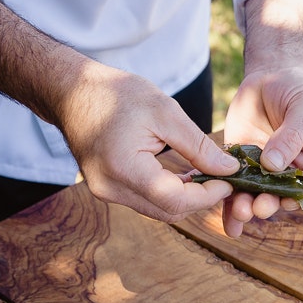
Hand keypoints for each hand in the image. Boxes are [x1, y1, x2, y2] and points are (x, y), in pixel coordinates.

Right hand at [58, 62, 240, 221]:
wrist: (72, 91)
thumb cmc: (116, 94)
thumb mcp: (165, 112)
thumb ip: (198, 146)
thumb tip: (229, 170)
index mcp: (124, 169)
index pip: (175, 200)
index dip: (208, 195)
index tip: (230, 180)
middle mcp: (111, 189)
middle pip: (168, 212)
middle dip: (200, 199)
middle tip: (223, 178)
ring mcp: (106, 193)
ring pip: (158, 210)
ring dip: (185, 197)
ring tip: (206, 174)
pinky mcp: (107, 189)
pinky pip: (145, 201)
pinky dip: (168, 192)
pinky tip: (184, 174)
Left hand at [221, 63, 302, 235]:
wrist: (272, 74)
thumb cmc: (299, 89)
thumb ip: (292, 135)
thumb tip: (274, 165)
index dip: (301, 198)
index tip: (287, 202)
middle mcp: (292, 171)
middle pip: (282, 196)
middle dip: (270, 204)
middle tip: (258, 207)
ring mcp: (265, 170)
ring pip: (257, 195)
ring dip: (249, 207)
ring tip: (240, 212)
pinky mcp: (241, 164)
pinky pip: (235, 185)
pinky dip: (229, 201)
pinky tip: (227, 222)